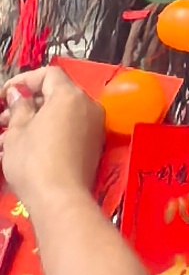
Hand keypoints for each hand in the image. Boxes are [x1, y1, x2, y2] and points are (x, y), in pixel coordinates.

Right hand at [0, 65, 104, 209]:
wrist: (60, 199)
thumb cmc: (34, 161)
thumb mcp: (17, 132)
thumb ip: (20, 108)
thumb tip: (19, 94)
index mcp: (70, 95)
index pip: (49, 74)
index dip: (25, 81)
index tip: (6, 95)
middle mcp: (87, 105)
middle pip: (56, 94)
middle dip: (28, 104)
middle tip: (3, 120)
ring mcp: (93, 126)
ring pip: (61, 115)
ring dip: (35, 121)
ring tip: (8, 139)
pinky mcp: (93, 145)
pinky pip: (69, 129)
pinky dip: (49, 132)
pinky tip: (27, 149)